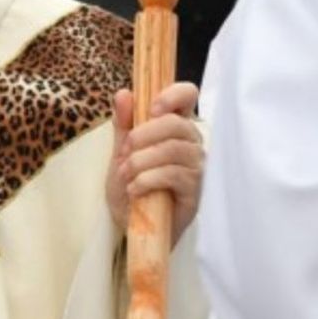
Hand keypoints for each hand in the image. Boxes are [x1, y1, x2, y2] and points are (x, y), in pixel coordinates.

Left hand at [105, 81, 202, 243]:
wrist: (131, 225)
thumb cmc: (132, 184)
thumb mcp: (121, 152)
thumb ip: (124, 123)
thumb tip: (123, 93)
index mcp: (176, 126)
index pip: (188, 96)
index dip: (173, 94)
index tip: (151, 108)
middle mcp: (191, 143)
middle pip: (177, 123)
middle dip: (144, 135)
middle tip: (125, 152)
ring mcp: (196, 167)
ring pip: (174, 149)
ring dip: (142, 160)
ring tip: (126, 174)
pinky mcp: (195, 192)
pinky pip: (174, 175)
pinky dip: (147, 179)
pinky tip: (135, 189)